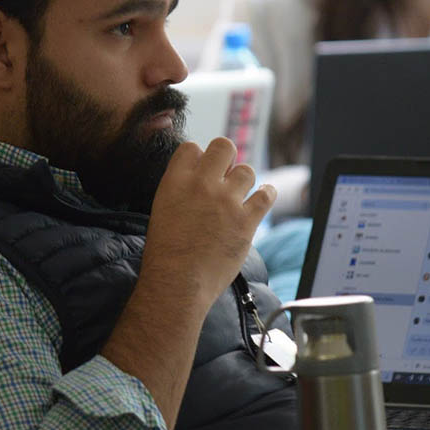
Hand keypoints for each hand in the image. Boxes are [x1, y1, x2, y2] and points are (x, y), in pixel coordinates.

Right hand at [141, 137, 276, 309]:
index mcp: (176, 181)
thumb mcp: (163, 209)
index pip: (192, 147)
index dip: (200, 157)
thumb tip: (202, 175)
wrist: (177, 282)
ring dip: (243, 181)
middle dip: (226, 157)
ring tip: (239, 195)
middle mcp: (202, 185)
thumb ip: (181, 187)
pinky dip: (266, 193)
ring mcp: (226, 201)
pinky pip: (266, 194)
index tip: (203, 170)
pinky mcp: (246, 220)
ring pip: (247, 170)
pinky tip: (262, 196)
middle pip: (224, 146)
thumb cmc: (166, 252)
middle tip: (225, 175)